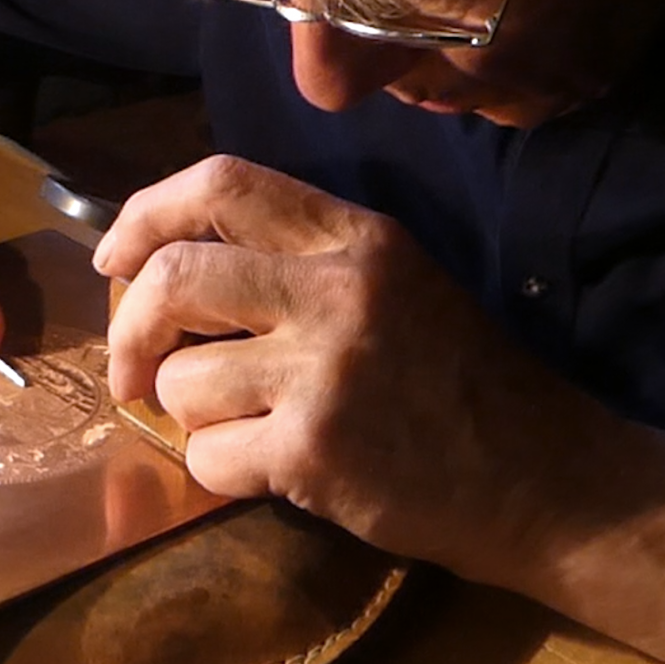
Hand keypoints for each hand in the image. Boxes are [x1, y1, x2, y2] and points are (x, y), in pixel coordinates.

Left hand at [94, 154, 664, 663]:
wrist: (550, 482)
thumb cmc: (465, 381)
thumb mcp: (397, 283)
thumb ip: (300, 260)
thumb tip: (170, 265)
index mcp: (356, 234)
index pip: (221, 181)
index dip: (144, 214)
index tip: (114, 259)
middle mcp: (336, 288)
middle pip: (174, 275)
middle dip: (130, 327)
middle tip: (135, 368)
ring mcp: (324, 371)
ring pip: (182, 381)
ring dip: (187, 414)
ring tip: (240, 426)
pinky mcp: (316, 451)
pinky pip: (209, 458)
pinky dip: (219, 473)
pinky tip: (270, 472)